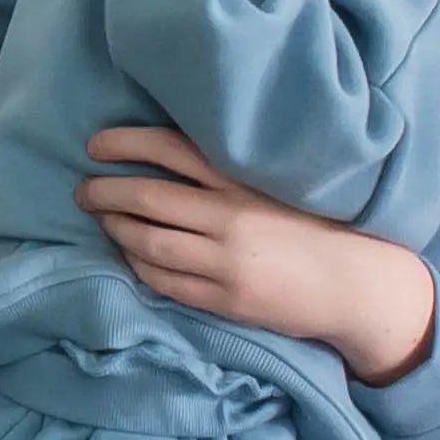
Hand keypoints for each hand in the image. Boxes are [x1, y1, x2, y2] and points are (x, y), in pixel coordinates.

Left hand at [71, 126, 437, 379]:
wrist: (356, 283)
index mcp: (243, 179)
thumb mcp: (276, 184)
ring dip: (116, 228)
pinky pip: (164, 280)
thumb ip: (227, 172)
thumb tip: (163, 156)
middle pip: (147, 197)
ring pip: (148, 241)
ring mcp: (225, 261)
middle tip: (83, 190)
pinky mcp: (225, 298)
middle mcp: (230, 215)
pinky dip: (138, 264)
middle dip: (104, 191)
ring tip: (103, 220)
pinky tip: (130, 254)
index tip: (96, 144)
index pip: (169, 148)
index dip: (125, 142)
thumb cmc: (315, 226)